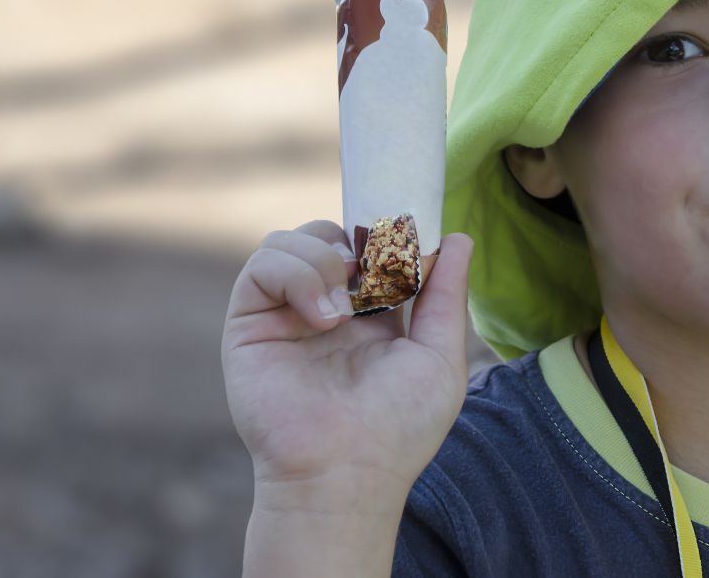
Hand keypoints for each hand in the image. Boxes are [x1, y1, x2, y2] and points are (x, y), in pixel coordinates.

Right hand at [221, 220, 472, 501]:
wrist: (346, 473)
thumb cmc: (399, 427)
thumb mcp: (441, 355)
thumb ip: (447, 295)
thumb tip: (458, 238)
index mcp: (370, 316)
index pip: (370, 247)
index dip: (387, 234)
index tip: (408, 239)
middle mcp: (324, 310)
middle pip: (328, 234)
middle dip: (356, 240)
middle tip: (376, 271)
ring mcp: (285, 315)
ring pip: (290, 240)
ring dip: (324, 259)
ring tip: (346, 309)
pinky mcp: (249, 325)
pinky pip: (261, 265)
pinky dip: (296, 275)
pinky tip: (323, 317)